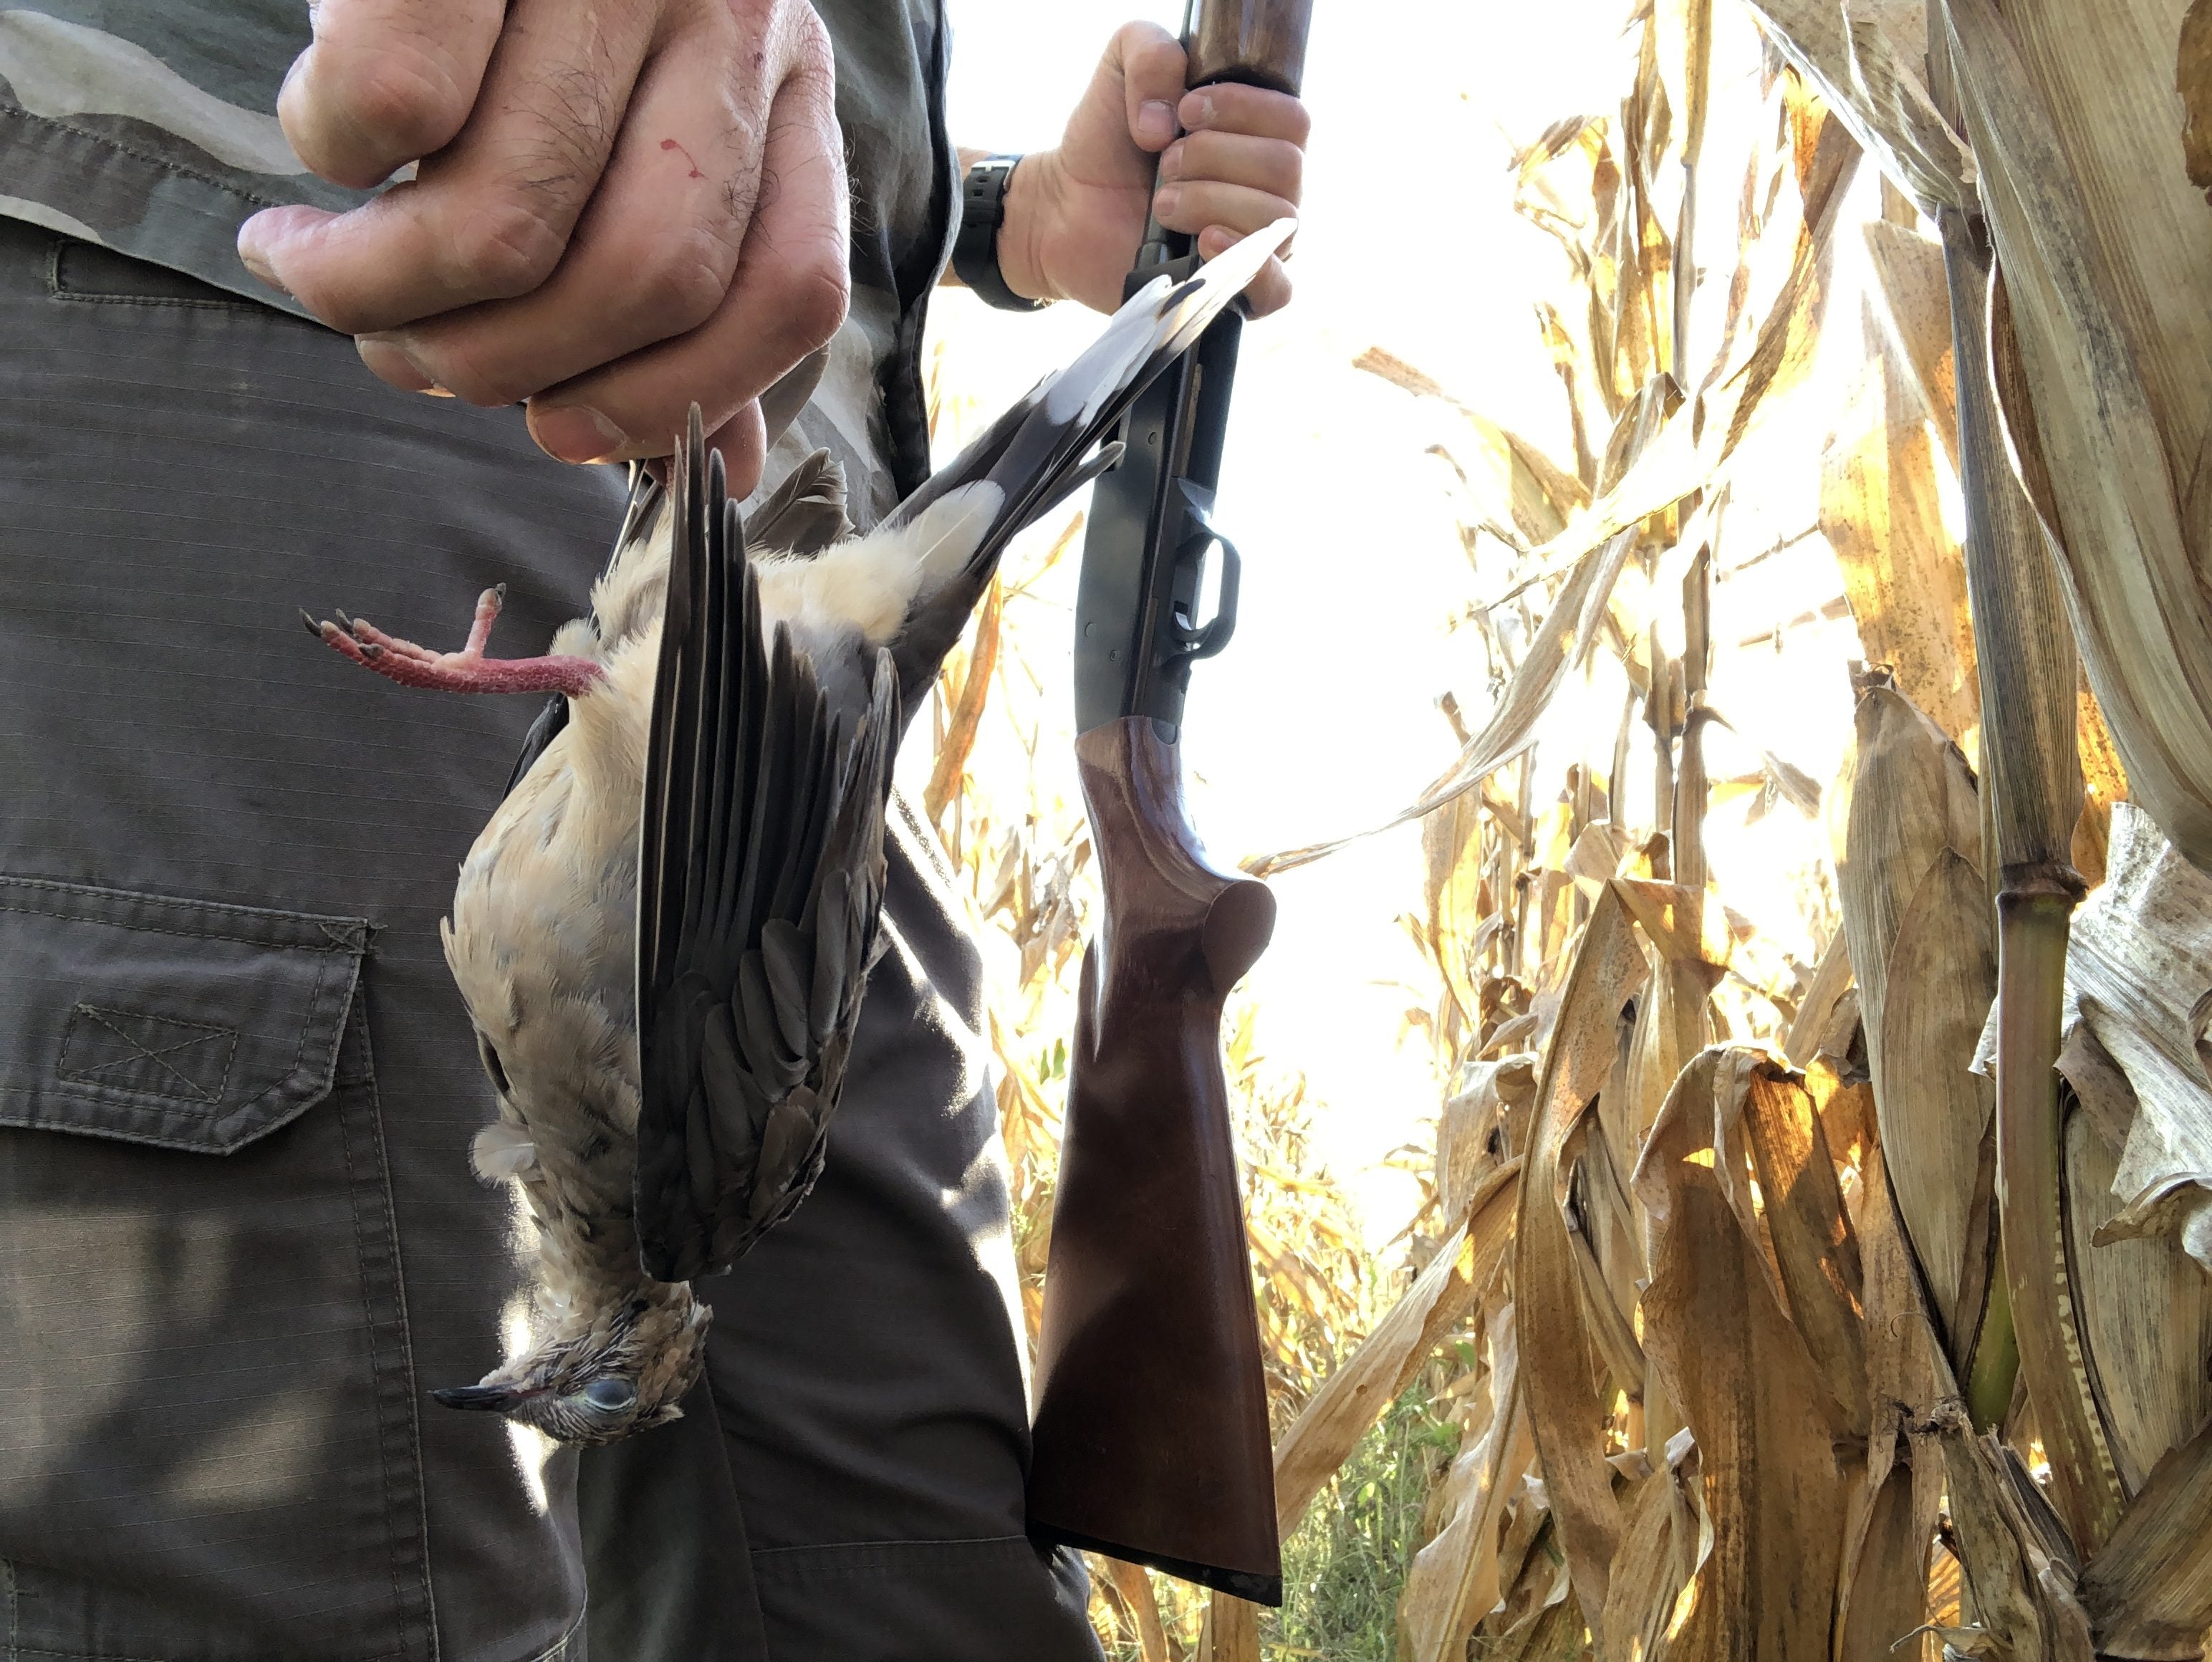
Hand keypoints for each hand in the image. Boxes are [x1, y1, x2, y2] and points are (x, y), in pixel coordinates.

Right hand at [237, 0, 849, 486]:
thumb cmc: (542, 28)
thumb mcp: (653, 139)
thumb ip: (700, 295)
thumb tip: (722, 465)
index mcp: (788, 88)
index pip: (788, 292)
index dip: (671, 398)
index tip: (558, 433)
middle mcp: (726, 17)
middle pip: (645, 279)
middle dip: (501, 364)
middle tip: (404, 355)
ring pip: (512, 219)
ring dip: (388, 291)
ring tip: (320, 270)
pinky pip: (400, 102)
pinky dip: (339, 157)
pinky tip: (322, 154)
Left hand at [996, 21, 1305, 316]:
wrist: (1065, 208)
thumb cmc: (1105, 140)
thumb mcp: (1121, 67)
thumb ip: (1151, 52)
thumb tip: (1170, 119)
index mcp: (1259, 136)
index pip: (1292, 120)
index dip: (1243, 109)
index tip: (1186, 112)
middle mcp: (1269, 189)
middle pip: (1286, 168)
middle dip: (1215, 157)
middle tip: (1164, 164)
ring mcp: (1256, 243)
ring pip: (1277, 220)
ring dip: (1212, 200)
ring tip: (1163, 203)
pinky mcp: (1234, 292)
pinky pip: (1278, 289)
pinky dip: (1251, 266)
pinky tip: (1206, 243)